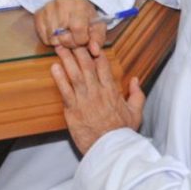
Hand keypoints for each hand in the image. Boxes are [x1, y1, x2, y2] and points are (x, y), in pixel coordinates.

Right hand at [34, 0, 104, 48]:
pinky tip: (57, 33)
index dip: (82, 40)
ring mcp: (47, 9)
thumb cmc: (86, 15)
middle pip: (64, 37)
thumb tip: (95, 51)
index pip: (78, 30)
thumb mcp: (97, 25)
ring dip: (61, 42)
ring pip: (53, 39)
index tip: (84, 38)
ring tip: (66, 34)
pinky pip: (43, 38)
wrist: (72, 3)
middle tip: (74, 37)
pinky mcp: (38, 14)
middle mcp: (61, 4)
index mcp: (78, 5)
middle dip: (71, 42)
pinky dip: (51, 40)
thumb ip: (98, 39)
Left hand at [52, 39, 144, 154]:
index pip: (103, 65)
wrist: (111, 150)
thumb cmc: (122, 133)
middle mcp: (97, 92)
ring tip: (60, 47)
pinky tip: (54, 67)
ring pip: (74, 74)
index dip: (95, 52)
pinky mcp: (73, 110)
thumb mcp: (136, 113)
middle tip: (70, 39)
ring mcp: (84, 100)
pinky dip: (59, 78)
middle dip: (78, 50)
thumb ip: (136, 94)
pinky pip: (65, 90)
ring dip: (66, 59)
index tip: (89, 44)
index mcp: (112, 91)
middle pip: (87, 65)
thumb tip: (135, 79)